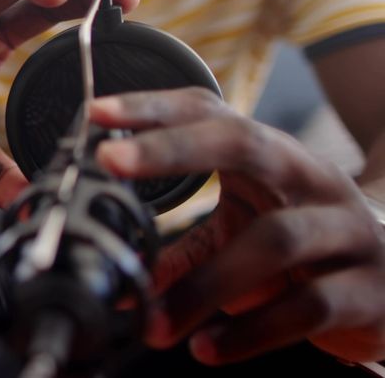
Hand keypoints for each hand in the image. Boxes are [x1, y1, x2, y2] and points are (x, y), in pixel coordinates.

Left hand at [90, 87, 384, 364]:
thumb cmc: (306, 246)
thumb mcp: (243, 235)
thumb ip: (180, 255)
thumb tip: (114, 280)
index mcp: (273, 156)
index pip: (210, 114)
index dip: (154, 108)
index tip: (98, 113)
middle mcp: (311, 178)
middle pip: (244, 143)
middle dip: (171, 148)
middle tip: (110, 162)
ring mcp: (346, 229)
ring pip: (275, 240)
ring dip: (203, 284)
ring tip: (154, 321)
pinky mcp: (369, 290)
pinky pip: (308, 306)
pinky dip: (251, 331)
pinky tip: (208, 348)